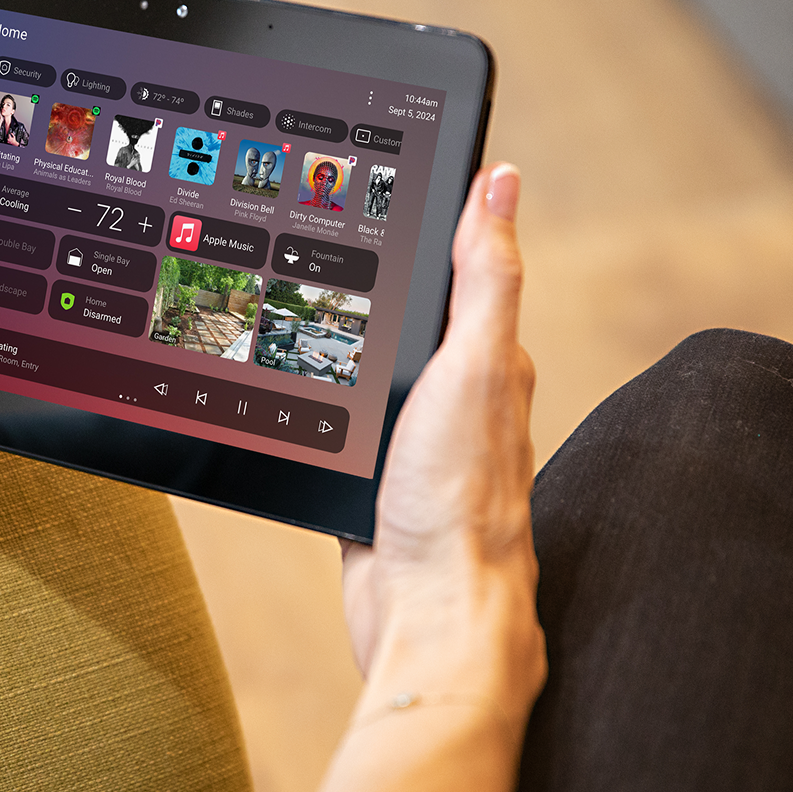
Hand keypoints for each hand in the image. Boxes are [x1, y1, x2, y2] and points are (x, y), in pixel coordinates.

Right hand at [340, 163, 544, 707]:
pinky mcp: (372, 487)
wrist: (425, 615)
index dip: (432, 224)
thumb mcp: (474, 366)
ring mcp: (412, 447)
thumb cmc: (458, 501)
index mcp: (491, 363)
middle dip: (373, 282)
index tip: (386, 176)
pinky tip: (292, 398)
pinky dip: (318, 410)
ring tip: (291, 302)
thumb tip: (501, 179)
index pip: (463, 273)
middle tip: (315, 232)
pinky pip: (338, 430)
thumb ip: (485, 277)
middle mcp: (458, 402)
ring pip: (370, 376)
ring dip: (341, 350)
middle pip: (410, 321)